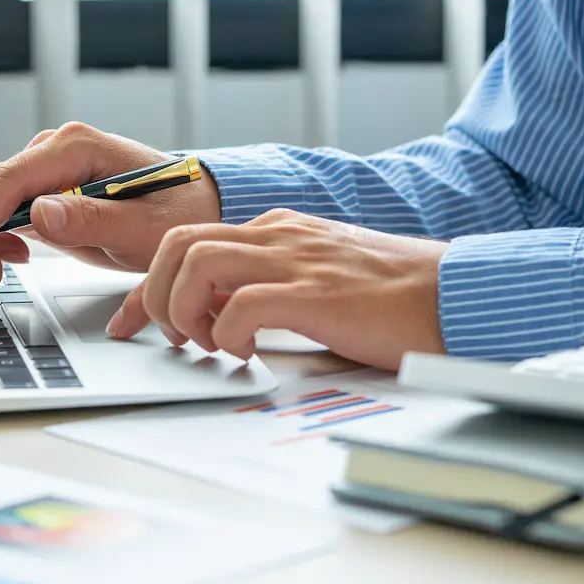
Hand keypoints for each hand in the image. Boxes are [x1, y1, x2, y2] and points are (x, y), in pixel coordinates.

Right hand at [0, 122, 221, 314]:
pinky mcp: (40, 194)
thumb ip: (96, 220)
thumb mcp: (147, 228)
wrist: (196, 208)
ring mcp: (43, 172)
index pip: (8, 179)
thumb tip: (41, 212)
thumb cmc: (180, 213)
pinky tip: (6, 266)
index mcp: (76, 147)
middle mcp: (51, 152)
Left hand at [108, 208, 447, 370]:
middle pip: (177, 243)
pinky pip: (241, 306)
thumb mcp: (322, 276)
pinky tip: (247, 354)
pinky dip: (228, 336)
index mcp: (278, 230)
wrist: (456, 293)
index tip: (127, 322)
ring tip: (206, 344)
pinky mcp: (316, 293)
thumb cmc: (396, 294)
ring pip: (195, 264)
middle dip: (152, 293)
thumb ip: (275, 282)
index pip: (188, 240)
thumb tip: (225, 317)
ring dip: (182, 311)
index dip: (144, 285)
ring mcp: (296, 259)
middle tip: (170, 336)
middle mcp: (279, 235)